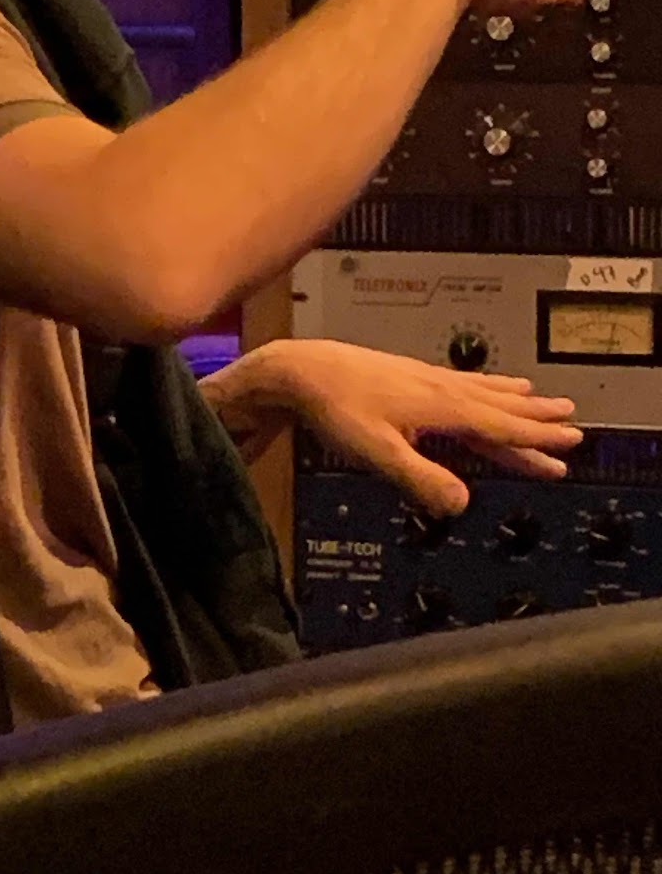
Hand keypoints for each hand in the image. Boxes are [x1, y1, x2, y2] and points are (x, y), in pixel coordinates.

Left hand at [200, 338, 582, 515]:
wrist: (300, 369)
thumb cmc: (334, 409)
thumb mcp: (376, 452)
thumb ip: (419, 479)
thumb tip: (462, 504)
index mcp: (438, 407)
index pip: (498, 426)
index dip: (535, 439)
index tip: (569, 446)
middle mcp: (438, 388)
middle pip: (497, 406)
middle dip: (535, 418)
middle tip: (573, 423)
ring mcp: (423, 379)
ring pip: (480, 391)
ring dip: (513, 399)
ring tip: (540, 398)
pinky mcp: (406, 376)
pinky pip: (459, 382)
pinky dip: (483, 385)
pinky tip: (482, 385)